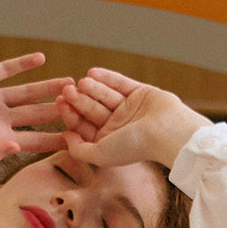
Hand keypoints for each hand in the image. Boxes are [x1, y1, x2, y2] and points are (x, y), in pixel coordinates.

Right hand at [0, 54, 71, 164]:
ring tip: (70, 82)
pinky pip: (6, 70)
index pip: (34, 141)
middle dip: (59, 112)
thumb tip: (16, 148)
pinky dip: (22, 64)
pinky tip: (40, 58)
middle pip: (36, 116)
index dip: (55, 140)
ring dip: (47, 87)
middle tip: (84, 107)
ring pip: (27, 92)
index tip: (78, 139)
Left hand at [56, 68, 210, 167]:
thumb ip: (79, 150)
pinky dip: (107, 77)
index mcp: (108, 142)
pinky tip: (92, 72)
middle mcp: (118, 126)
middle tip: (67, 89)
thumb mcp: (99, 155)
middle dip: (79, 99)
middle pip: (92, 110)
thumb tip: (65, 136)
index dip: (70, 114)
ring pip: (105, 95)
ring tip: (81, 82)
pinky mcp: (141, 93)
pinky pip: (121, 83)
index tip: (59, 103)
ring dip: (92, 88)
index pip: (84, 126)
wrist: (166, 133)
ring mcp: (130, 109)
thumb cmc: (134, 147)